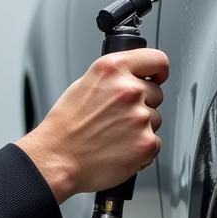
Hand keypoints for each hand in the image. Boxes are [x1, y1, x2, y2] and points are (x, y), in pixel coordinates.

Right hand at [17, 48, 168, 201]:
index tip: (157, 77)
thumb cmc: (66, 126)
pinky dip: (141, 147)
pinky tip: (119, 148)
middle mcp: (129, 90)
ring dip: (140, 127)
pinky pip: (155, 142)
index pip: (156, 59)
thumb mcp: (83, 85)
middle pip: (156, 92)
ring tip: (114, 134)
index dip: (159, 70)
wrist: (58, 158)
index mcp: (113, 69)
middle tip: (118, 117)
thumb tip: (134, 78)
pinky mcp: (147, 143)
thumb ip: (114, 77)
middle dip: (143, 103)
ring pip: (155, 119)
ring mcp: (140, 117)